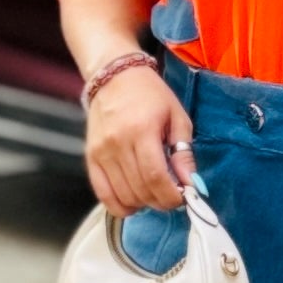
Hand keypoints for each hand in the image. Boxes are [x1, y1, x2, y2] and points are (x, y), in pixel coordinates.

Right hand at [86, 62, 196, 214]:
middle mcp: (118, 143)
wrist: (114, 77)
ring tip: (154, 193)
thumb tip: (191, 184)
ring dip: (143, 203)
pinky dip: (120, 205)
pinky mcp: (90, 158)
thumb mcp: (177, 117)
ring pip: (123, 196)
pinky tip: (134, 201)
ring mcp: (101, 152)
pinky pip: (103, 194)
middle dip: (161, 201)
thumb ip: (184, 153)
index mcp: (142, 130)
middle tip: (172, 196)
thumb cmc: (150, 94)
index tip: (182, 198)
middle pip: (140, 189)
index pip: (155, 176)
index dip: (171, 196)